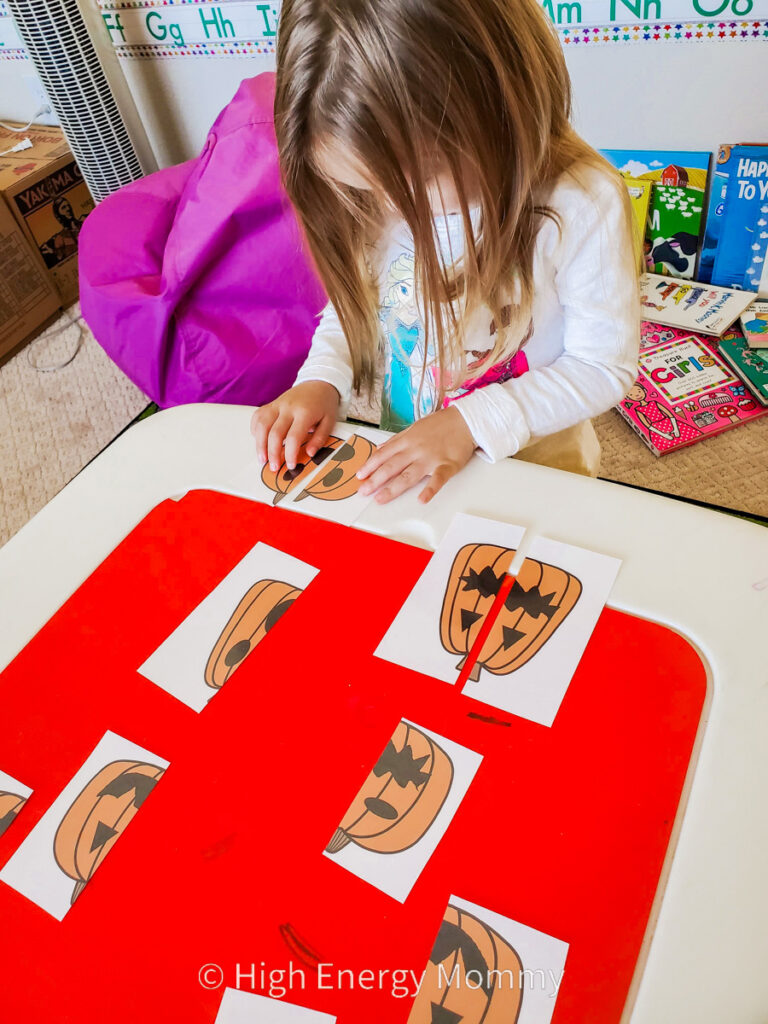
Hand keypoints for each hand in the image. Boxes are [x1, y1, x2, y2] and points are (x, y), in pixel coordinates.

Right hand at [251, 381, 339, 470]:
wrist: (317, 383)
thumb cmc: (324, 405)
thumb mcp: (329, 421)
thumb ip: (320, 438)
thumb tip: (309, 454)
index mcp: (305, 412)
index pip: (294, 436)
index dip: (290, 453)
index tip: (291, 466)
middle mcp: (288, 407)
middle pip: (275, 433)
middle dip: (272, 453)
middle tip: (273, 468)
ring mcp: (277, 404)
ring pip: (262, 425)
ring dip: (260, 444)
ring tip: (262, 460)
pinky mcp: (271, 404)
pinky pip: (258, 416)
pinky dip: (255, 430)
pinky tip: (259, 441)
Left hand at [357, 405, 475, 503]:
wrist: (466, 420)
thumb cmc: (441, 424)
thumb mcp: (415, 427)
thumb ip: (397, 440)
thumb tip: (380, 448)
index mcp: (407, 440)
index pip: (383, 454)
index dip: (370, 466)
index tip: (359, 476)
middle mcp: (416, 449)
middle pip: (392, 466)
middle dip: (375, 479)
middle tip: (363, 492)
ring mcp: (431, 458)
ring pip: (409, 474)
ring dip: (393, 488)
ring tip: (381, 499)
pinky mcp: (447, 465)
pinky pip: (437, 479)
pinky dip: (430, 489)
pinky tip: (422, 499)